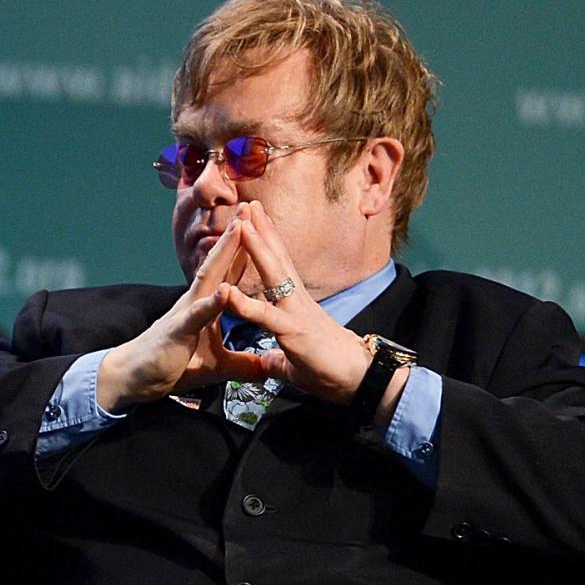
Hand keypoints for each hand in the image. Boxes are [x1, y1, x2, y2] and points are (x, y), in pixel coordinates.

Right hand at [95, 207, 276, 410]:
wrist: (134, 380)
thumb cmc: (170, 367)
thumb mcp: (215, 367)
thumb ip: (241, 364)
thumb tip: (265, 369)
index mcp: (205, 307)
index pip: (229, 273)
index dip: (245, 250)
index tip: (261, 225)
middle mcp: (194, 302)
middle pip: (219, 263)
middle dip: (236, 236)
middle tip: (250, 207)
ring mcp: (185, 314)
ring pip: (208, 278)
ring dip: (224, 252)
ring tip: (239, 228)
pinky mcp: (177, 333)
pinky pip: (196, 315)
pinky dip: (211, 303)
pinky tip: (224, 290)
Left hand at [216, 211, 389, 411]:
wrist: (360, 381)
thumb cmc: (329, 371)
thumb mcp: (294, 363)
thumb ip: (277, 358)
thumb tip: (267, 362)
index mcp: (296, 304)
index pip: (279, 266)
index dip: (266, 243)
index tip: (253, 220)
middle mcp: (296, 301)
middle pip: (276, 258)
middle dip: (261, 230)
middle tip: (245, 203)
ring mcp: (296, 313)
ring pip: (273, 275)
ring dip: (256, 249)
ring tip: (241, 224)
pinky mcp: (294, 332)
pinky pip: (265, 316)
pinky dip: (243, 304)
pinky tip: (225, 291)